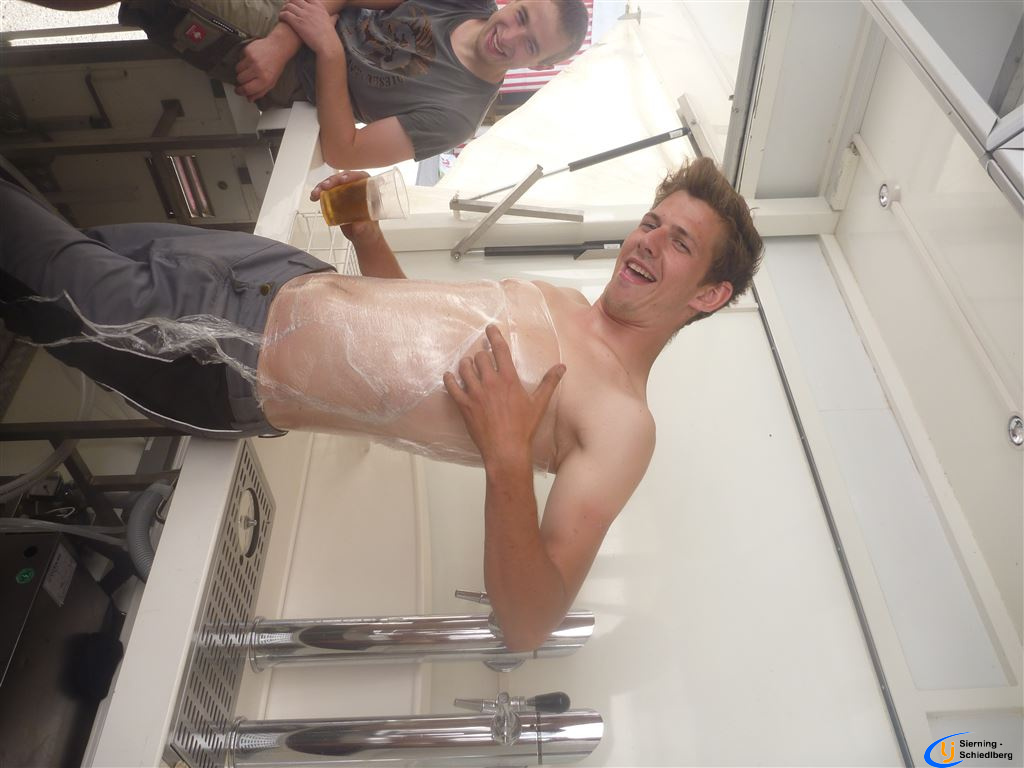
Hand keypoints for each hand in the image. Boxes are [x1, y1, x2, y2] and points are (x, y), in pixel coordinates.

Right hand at [235, 37, 287, 100]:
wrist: (278, 48)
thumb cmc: (275, 65)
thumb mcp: (271, 82)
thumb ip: (260, 92)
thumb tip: (249, 99)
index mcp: (264, 80)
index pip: (246, 89)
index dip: (241, 91)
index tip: (238, 91)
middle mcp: (258, 70)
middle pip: (240, 79)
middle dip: (242, 80)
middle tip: (247, 78)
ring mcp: (252, 59)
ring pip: (237, 69)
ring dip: (241, 70)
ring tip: (250, 68)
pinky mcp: (247, 51)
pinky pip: (239, 59)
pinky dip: (243, 60)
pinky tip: (251, 59)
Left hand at [279, 0, 342, 56]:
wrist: (327, 45)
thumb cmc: (330, 37)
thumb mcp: (332, 23)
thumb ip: (332, 17)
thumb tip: (336, 16)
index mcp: (318, 6)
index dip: (298, 0)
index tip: (295, 4)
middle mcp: (310, 8)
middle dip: (289, 3)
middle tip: (286, 9)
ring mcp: (303, 14)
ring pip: (288, 5)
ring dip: (283, 9)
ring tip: (282, 15)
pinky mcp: (297, 22)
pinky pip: (285, 14)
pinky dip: (281, 15)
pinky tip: (281, 19)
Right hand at [310, 170, 380, 239]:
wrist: (361, 236)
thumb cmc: (369, 230)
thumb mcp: (368, 229)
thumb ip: (364, 227)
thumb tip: (358, 225)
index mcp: (370, 191)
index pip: (361, 177)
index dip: (351, 176)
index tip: (343, 180)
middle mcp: (358, 189)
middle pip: (345, 178)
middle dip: (333, 180)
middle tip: (325, 186)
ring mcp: (346, 192)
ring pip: (334, 183)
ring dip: (323, 185)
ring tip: (317, 193)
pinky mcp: (337, 197)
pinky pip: (327, 190)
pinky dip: (319, 192)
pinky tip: (314, 196)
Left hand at [443, 325, 565, 466]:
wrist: (506, 449)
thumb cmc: (523, 427)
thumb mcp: (539, 404)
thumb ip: (549, 382)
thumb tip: (561, 367)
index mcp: (509, 379)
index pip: (500, 350)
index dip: (494, 336)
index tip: (489, 328)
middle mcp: (490, 382)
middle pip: (480, 357)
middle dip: (481, 355)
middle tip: (482, 357)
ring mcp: (475, 393)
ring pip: (464, 368)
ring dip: (466, 364)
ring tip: (468, 364)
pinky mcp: (464, 405)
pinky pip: (452, 387)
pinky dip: (450, 379)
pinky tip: (450, 376)